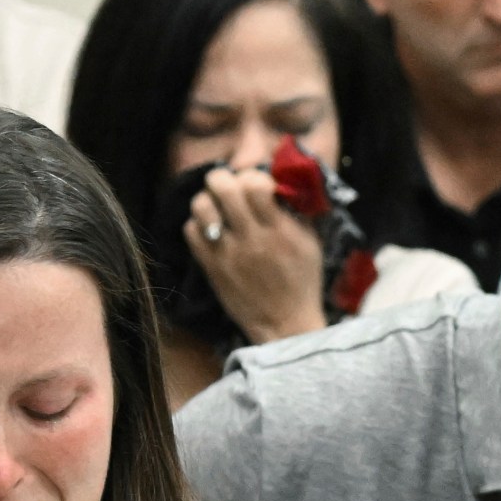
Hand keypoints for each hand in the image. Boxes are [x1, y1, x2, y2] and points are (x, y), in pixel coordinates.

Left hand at [184, 166, 327, 344]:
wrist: (285, 324)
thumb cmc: (302, 280)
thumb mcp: (310, 243)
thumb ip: (296, 211)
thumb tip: (278, 181)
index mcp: (280, 231)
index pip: (255, 183)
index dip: (253, 176)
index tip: (257, 186)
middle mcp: (251, 239)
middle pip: (222, 188)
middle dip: (223, 179)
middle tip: (229, 187)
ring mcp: (227, 253)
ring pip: (201, 206)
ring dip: (208, 200)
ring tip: (218, 207)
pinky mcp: (211, 267)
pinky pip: (190, 231)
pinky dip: (198, 224)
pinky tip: (212, 229)